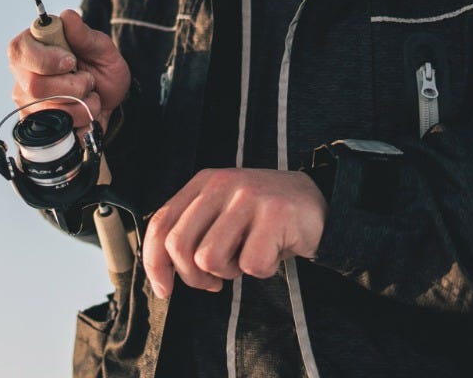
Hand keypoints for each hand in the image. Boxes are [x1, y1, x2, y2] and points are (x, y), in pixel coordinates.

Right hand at [7, 10, 129, 134]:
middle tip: (88, 81)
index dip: (46, 59)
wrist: (109, 100)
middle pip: (34, 85)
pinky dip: (78, 122)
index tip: (71, 62)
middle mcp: (23, 73)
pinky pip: (54, 129)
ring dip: (80, 105)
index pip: (21, 51)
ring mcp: (26, 100)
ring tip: (89, 96)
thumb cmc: (100, 68)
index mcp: (32, 46)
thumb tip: (68, 16)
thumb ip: (84, 35)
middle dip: (72, 87)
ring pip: (48, 110)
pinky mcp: (35, 123)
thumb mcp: (102, 48)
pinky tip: (83, 112)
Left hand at [143, 168, 326, 299]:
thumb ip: (194, 231)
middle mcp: (221, 184)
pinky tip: (272, 254)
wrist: (317, 203)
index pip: (160, 224)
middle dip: (192, 277)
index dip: (155, 263)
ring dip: (230, 272)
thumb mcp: (223, 214)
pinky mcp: (275, 214)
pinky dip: (262, 271)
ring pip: (210, 259)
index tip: (164, 289)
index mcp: (202, 183)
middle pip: (179, 245)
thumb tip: (162, 270)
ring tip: (247, 258)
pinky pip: (250, 265)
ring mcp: (248, 197)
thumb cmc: (264, 218)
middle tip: (213, 282)